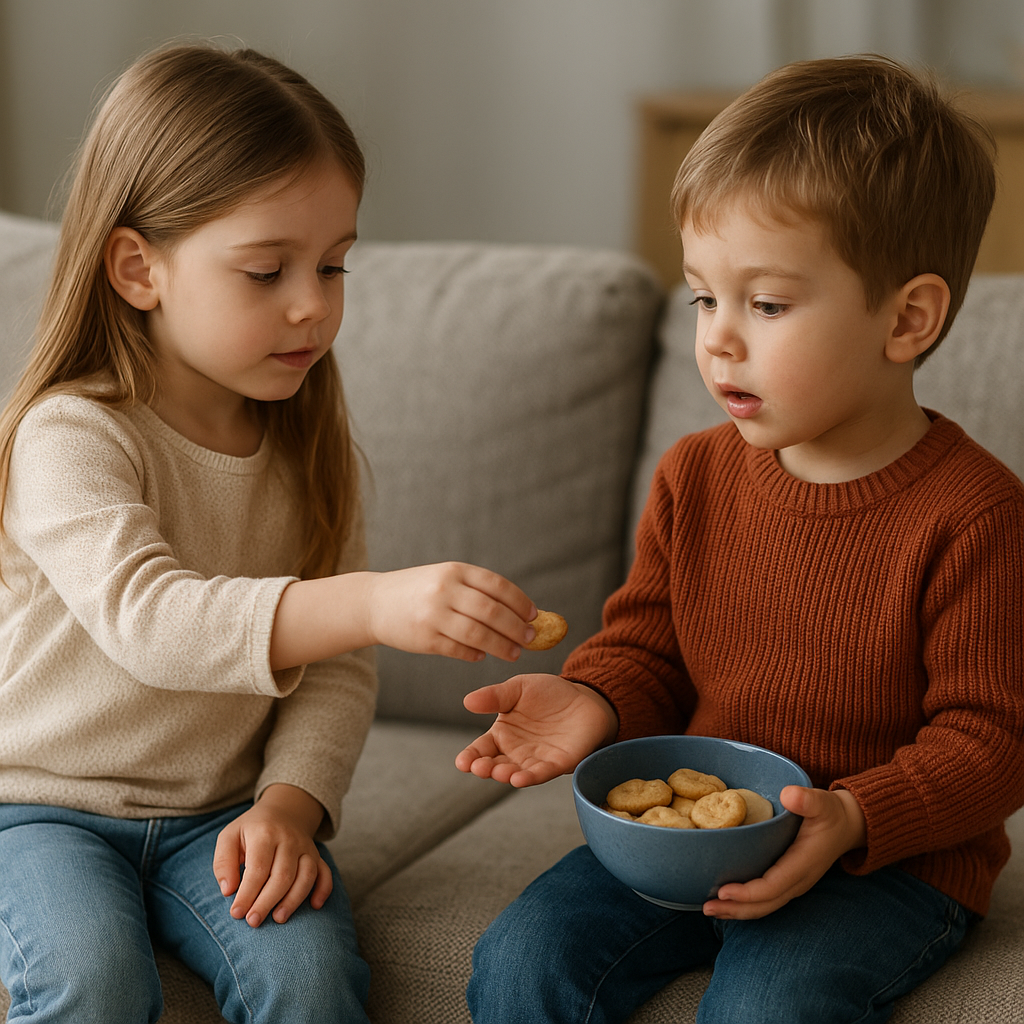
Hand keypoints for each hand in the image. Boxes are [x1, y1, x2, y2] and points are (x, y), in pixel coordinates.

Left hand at [213, 784, 331, 927]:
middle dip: (267, 902)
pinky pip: (325, 872)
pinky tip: (315, 906)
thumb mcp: (229, 836)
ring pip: (306, 876)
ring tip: (278, 918)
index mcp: (265, 833)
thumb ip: (223, 862)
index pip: (258, 868)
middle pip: (282, 875)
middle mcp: (289, 840)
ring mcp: (306, 847)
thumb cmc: (251, 829)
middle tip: (253, 921)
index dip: (247, 893)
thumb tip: (228, 891)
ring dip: (293, 900)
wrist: (282, 810)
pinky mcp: (317, 855)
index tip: (237, 913)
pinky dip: (323, 889)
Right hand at [365, 562, 535, 662]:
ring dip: (502, 646)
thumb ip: (477, 590)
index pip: (497, 586)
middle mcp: (444, 590)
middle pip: (492, 611)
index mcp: (454, 571)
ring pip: (478, 634)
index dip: (520, 601)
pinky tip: (483, 654)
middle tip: (530, 638)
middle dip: (516, 627)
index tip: (534, 615)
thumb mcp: (446, 577)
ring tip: (514, 653)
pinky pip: (459, 650)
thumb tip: (519, 611)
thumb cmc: (420, 591)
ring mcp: (433, 615)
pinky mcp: (424, 638)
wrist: (374, 602)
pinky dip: (475, 654)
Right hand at [455, 674, 618, 786]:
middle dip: (486, 769)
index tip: (462, 763)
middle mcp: (516, 752)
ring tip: (500, 773)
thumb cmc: (548, 694)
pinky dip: (531, 777)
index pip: (481, 749)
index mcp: (502, 735)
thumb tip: (467, 701)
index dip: (470, 757)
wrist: (583, 697)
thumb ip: (495, 696)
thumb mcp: (518, 688)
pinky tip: (520, 779)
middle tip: (479, 767)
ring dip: (507, 775)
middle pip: (496, 765)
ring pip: (517, 772)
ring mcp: (537, 760)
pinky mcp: (559, 763)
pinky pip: (543, 773)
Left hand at [702, 786, 866, 919]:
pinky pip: (766, 900)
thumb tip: (789, 795)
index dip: (748, 892)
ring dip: (737, 911)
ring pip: (764, 906)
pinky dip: (745, 904)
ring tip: (708, 909)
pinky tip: (726, 902)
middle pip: (765, 904)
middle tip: (706, 908)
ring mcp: (794, 884)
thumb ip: (807, 799)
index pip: (773, 886)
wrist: (847, 826)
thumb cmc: (831, 813)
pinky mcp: (788, 882)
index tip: (723, 891)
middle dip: (736, 908)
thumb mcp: (822, 802)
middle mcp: (798, 880)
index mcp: (803, 864)